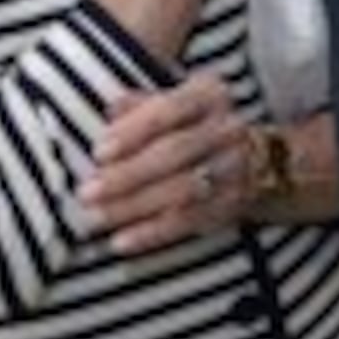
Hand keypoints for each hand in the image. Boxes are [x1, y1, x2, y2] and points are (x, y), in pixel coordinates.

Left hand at [81, 74, 256, 255]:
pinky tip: (122, 241)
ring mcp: (234, 167)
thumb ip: (140, 107)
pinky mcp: (231, 203)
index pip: (172, 109)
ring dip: (135, 206)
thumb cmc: (191, 127)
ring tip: (97, 218)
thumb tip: (111, 108)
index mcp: (210, 96)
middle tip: (87, 192)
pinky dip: (153, 232)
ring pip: (182, 189)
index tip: (99, 153)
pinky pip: (190, 220)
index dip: (134, 131)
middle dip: (128, 174)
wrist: (251, 159)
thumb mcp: (171, 105)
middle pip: (176, 151)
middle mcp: (228, 129)